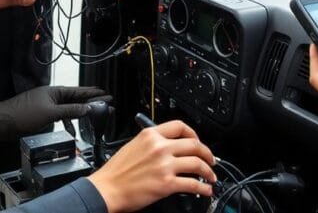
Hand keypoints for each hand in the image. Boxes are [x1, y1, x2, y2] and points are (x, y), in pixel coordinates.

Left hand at [0, 86, 109, 151]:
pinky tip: (72, 128)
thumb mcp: (50, 113)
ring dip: (79, 113)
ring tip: (92, 117)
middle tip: (105, 105)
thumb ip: (70, 111)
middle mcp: (52, 96)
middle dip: (90, 102)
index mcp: (55, 91)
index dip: (93, 93)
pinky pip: (60, 115)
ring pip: (68, 107)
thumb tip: (87, 108)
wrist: (2, 122)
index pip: (79, 91)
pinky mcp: (42, 114)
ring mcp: (47, 104)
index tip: (106, 94)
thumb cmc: (24, 115)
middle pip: (75, 98)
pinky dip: (68, 120)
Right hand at [88, 120, 215, 212]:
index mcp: (151, 135)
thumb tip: (169, 146)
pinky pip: (192, 184)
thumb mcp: (133, 145)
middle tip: (211, 160)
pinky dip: (203, 188)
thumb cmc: (115, 172)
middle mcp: (160, 147)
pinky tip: (205, 190)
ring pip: (197, 163)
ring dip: (208, 171)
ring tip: (211, 176)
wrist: (106, 189)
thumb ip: (152, 143)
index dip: (194, 133)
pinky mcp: (167, 184)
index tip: (197, 141)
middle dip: (207, 153)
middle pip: (194, 144)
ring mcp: (164, 165)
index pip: (180, 126)